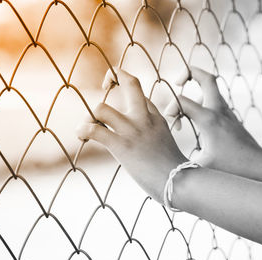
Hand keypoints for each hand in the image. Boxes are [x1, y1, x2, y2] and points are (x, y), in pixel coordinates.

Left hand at [77, 67, 186, 202]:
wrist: (180, 182)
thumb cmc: (175, 171)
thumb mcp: (166, 145)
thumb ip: (153, 137)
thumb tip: (141, 145)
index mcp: (157, 118)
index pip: (141, 94)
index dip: (127, 89)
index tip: (120, 94)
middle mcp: (145, 118)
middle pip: (130, 83)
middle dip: (114, 75)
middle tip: (105, 82)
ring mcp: (133, 130)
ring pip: (102, 108)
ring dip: (89, 116)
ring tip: (86, 127)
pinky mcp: (122, 145)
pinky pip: (93, 129)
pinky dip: (82, 130)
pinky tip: (82, 137)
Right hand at [165, 67, 261, 178]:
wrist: (260, 168)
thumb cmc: (233, 169)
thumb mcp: (202, 168)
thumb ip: (181, 164)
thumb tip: (164, 167)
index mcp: (209, 120)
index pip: (182, 100)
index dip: (170, 109)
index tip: (173, 128)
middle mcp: (219, 111)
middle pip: (206, 77)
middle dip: (188, 72)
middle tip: (177, 81)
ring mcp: (227, 113)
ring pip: (212, 86)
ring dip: (196, 87)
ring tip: (185, 106)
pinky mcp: (231, 118)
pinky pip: (215, 99)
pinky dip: (203, 100)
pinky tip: (197, 118)